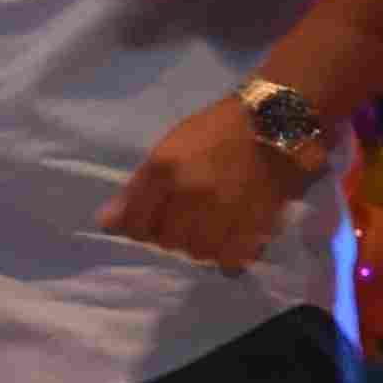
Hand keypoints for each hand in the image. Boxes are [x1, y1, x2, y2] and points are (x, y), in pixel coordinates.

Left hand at [100, 93, 312, 272]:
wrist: (276, 122)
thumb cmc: (217, 130)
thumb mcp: (169, 148)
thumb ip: (138, 188)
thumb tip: (107, 223)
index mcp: (164, 171)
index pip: (134, 225)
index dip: (138, 227)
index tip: (151, 219)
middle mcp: (191, 194)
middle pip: (167, 241)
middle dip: (172, 234)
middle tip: (186, 219)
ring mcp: (225, 211)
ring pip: (198, 253)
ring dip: (200, 245)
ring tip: (210, 229)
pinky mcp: (256, 223)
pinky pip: (231, 259)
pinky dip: (227, 256)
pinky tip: (230, 241)